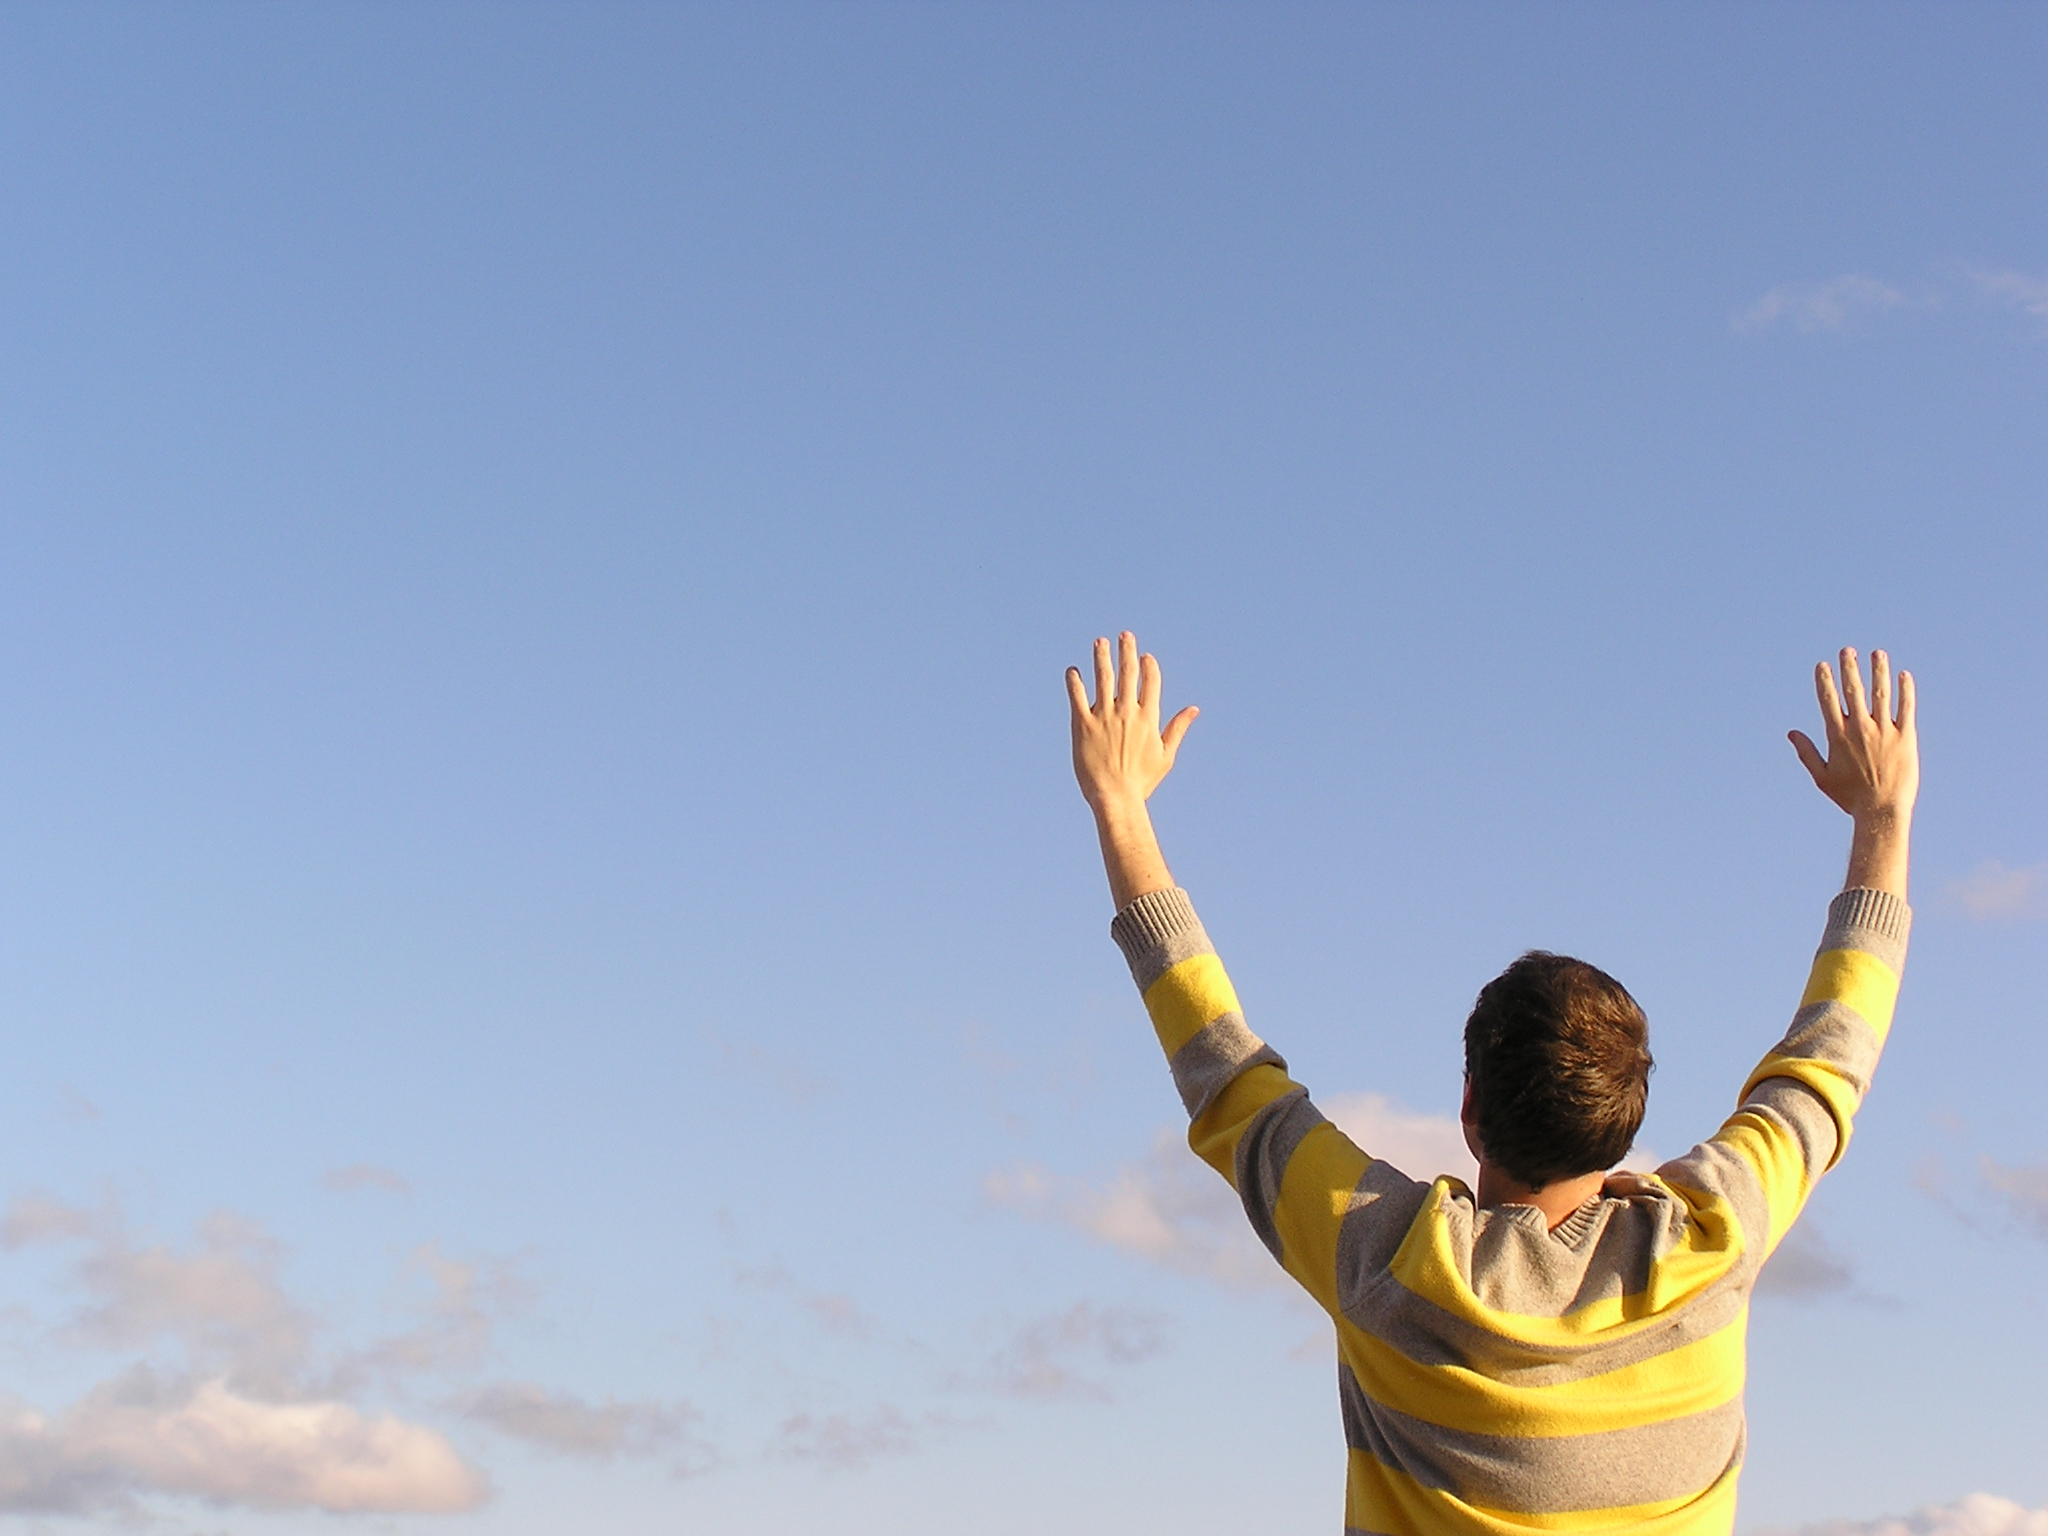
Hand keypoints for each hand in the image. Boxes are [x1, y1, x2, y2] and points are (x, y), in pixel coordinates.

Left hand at [1066, 632, 1198, 815]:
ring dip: (1101, 657)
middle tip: (1124, 635)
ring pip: (1102, 678)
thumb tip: (1194, 709)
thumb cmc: (1141, 781)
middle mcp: (1126, 712)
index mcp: (1148, 718)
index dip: (1148, 666)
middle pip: (1127, 672)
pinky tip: (1073, 671)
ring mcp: (1103, 716)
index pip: (1150, 681)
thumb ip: (1178, 728)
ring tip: (1100, 642)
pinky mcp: (1082, 724)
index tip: (1145, 656)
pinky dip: (1075, 681)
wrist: (1114, 797)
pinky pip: (1077, 696)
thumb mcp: (1165, 755)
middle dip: (1126, 651)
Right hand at [1789, 647, 1918, 825]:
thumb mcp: (1822, 777)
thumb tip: (1792, 733)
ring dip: (1878, 671)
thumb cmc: (1850, 797)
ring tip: (1878, 653)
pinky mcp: (1905, 737)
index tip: (1823, 664)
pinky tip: (1904, 676)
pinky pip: (1906, 708)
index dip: (1824, 680)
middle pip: (1853, 690)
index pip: (1828, 700)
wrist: (1881, 810)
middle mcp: (1860, 729)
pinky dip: (1905, 691)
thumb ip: (1807, 752)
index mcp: (1838, 736)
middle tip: (1848, 650)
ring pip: (1881, 694)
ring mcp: (1884, 731)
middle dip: (1849, 668)